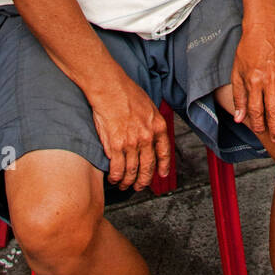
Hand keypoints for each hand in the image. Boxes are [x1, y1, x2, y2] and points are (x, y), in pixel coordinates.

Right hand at [90, 73, 170, 190]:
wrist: (110, 88)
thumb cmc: (126, 92)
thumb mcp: (149, 106)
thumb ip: (151, 123)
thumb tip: (150, 133)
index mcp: (157, 126)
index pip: (164, 152)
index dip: (163, 166)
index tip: (161, 174)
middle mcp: (146, 137)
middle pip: (148, 166)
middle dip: (144, 180)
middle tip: (140, 186)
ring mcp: (131, 143)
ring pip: (132, 170)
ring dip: (128, 181)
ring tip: (125, 185)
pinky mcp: (115, 145)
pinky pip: (117, 168)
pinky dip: (116, 177)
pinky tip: (114, 178)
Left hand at [231, 20, 274, 142]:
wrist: (262, 28)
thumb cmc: (248, 50)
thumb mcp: (237, 73)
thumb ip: (239, 96)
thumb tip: (239, 118)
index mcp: (254, 81)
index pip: (256, 109)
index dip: (258, 123)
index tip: (261, 133)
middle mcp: (270, 80)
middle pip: (274, 109)